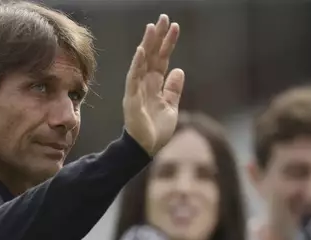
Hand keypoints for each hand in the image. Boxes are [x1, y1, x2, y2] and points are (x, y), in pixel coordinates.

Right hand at [123, 14, 184, 155]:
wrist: (147, 149)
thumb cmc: (157, 131)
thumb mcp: (171, 108)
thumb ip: (173, 89)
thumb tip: (179, 70)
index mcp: (155, 85)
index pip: (161, 59)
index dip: (167, 43)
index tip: (174, 27)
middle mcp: (145, 84)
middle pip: (151, 56)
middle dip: (157, 37)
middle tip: (164, 18)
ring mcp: (137, 90)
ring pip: (142, 62)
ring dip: (146, 45)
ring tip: (152, 27)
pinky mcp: (132, 98)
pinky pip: (133, 78)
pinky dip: (136, 64)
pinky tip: (140, 50)